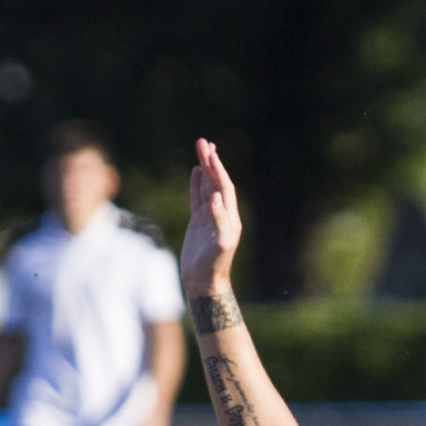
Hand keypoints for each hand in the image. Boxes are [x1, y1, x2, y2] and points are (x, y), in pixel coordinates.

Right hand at [180, 138, 241, 299]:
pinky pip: (198, 198)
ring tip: (201, 149)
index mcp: (230, 217)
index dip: (217, 170)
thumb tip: (216, 198)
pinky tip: (195, 172)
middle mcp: (222, 214)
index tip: (210, 153)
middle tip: (203, 142)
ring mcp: (210, 218)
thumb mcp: (219, 245)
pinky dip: (197, 184)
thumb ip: (219, 221)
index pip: (224, 187)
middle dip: (211, 162)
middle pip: (217, 182)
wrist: (204, 283)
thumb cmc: (213, 267)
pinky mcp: (199, 223)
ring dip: (205, 169)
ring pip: (208, 187)